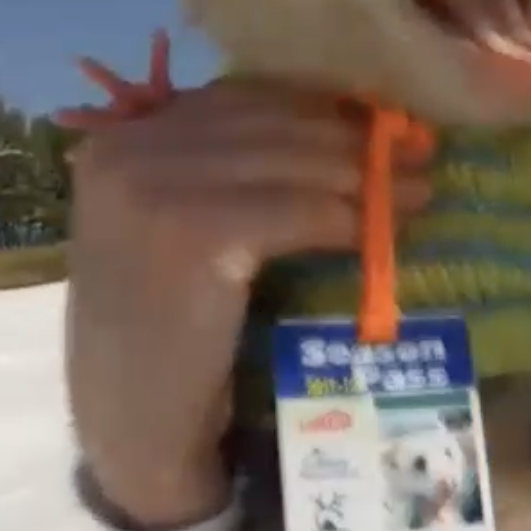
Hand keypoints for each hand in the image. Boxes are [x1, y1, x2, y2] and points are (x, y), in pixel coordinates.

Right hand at [63, 38, 432, 529]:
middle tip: (412, 156)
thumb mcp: (164, 235)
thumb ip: (213, 177)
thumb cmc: (158, 341)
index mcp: (115, 142)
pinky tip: (378, 234)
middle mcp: (126, 152)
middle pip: (267, 124)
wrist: (131, 429)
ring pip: (292, 165)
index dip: (313, 111)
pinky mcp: (195, 235)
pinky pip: (300, 212)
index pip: (234, 101)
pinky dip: (349, 220)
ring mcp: (155, 191)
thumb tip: (326, 133)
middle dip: (348, 140)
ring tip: (415, 193)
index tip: (372, 125)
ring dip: (364, 180)